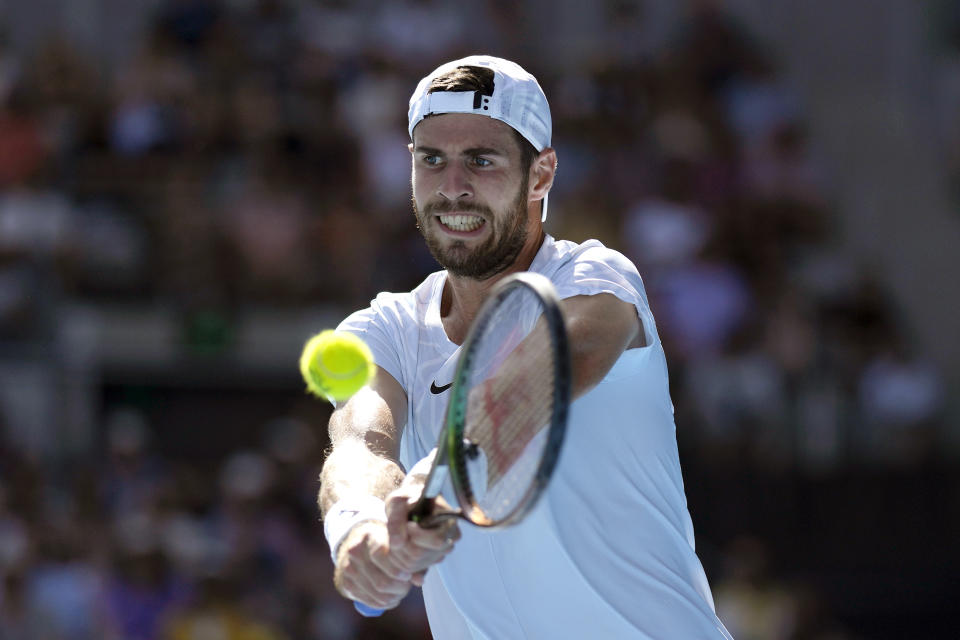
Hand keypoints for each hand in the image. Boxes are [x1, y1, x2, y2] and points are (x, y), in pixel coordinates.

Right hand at [333, 520, 412, 610]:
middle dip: (400, 588)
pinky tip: (391, 597)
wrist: (357, 543)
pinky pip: (370, 601)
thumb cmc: (385, 543)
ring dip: (394, 597)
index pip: (382, 555)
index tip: (408, 574)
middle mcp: (355, 551)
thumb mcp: (398, 543)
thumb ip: (411, 559)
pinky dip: (384, 603)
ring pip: (378, 594)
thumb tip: (419, 580)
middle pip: (382, 582)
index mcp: (370, 536)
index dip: (399, 570)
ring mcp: (348, 568)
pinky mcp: (345, 583)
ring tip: (401, 591)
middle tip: (407, 585)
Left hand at [383, 466, 460, 585]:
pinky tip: (399, 546)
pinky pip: (411, 570)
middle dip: (401, 545)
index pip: (436, 540)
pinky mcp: (430, 562)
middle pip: (420, 555)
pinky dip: (399, 560)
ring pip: (412, 565)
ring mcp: (441, 552)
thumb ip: (396, 518)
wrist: (410, 504)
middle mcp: (450, 539)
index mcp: (449, 521)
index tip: (408, 524)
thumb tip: (397, 544)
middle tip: (396, 531)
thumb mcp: (398, 501)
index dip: (416, 535)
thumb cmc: (407, 498)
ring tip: (396, 536)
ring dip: (397, 553)